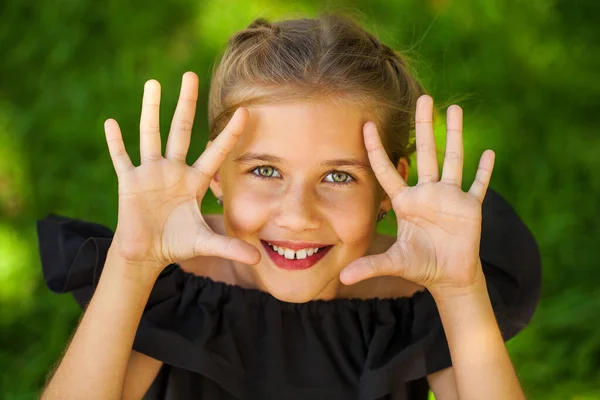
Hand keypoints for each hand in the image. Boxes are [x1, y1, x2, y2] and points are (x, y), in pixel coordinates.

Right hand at [104, 72, 259, 270]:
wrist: (148, 252)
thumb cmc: (177, 243)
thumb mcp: (204, 244)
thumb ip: (229, 248)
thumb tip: (257, 260)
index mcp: (194, 180)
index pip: (216, 151)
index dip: (230, 134)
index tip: (245, 111)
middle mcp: (173, 170)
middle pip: (180, 130)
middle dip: (186, 104)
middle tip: (191, 75)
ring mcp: (150, 173)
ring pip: (150, 135)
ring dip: (150, 111)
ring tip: (153, 84)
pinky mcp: (130, 182)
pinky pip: (122, 158)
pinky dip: (116, 142)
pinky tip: (110, 123)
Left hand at [340, 95, 493, 290]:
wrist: (447, 276)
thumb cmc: (419, 266)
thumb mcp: (394, 263)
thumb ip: (370, 266)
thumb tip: (342, 279)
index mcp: (406, 202)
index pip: (387, 170)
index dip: (377, 149)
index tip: (366, 124)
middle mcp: (427, 193)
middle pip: (425, 153)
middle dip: (424, 126)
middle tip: (423, 98)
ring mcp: (450, 198)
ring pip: (453, 160)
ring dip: (455, 136)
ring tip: (454, 109)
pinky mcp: (470, 208)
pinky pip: (478, 185)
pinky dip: (484, 170)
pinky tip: (488, 151)